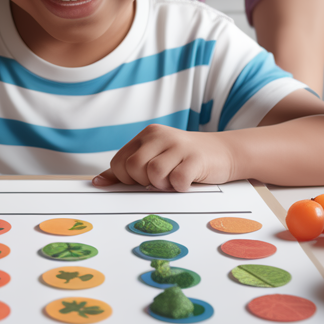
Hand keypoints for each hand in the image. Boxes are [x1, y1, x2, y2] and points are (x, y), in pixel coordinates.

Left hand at [92, 125, 232, 191]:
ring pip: (153, 173)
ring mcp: (178, 145)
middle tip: (162, 181)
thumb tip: (98, 182)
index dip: (127, 179)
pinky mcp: (195, 158)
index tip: (144, 181)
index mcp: (146, 136)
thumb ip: (127, 171)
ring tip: (174, 180)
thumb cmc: (185, 160)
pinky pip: (176, 180)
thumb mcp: (155, 158)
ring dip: (163, 185)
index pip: (119, 162)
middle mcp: (160, 136)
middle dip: (144, 182)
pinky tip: (187, 181)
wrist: (225, 153)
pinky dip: (180, 187)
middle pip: (133, 167)